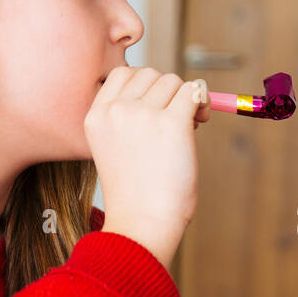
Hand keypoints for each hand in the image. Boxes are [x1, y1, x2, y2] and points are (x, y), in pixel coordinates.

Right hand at [84, 67, 211, 268]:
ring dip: (186, 98)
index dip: (146, 86)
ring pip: (173, 81)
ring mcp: (142, 114)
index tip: (156, 108)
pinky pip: (193, 92)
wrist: (142, 223)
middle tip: (178, 119)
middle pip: (150, 73)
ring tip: (189, 127)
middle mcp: (115, 110)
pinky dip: (201, 103)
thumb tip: (177, 91)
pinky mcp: (171, 122)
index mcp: (96, 116)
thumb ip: (132, 119)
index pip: (122, 74)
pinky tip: (200, 121)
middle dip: (168, 91)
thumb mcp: (118, 149)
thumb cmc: (137, 194)